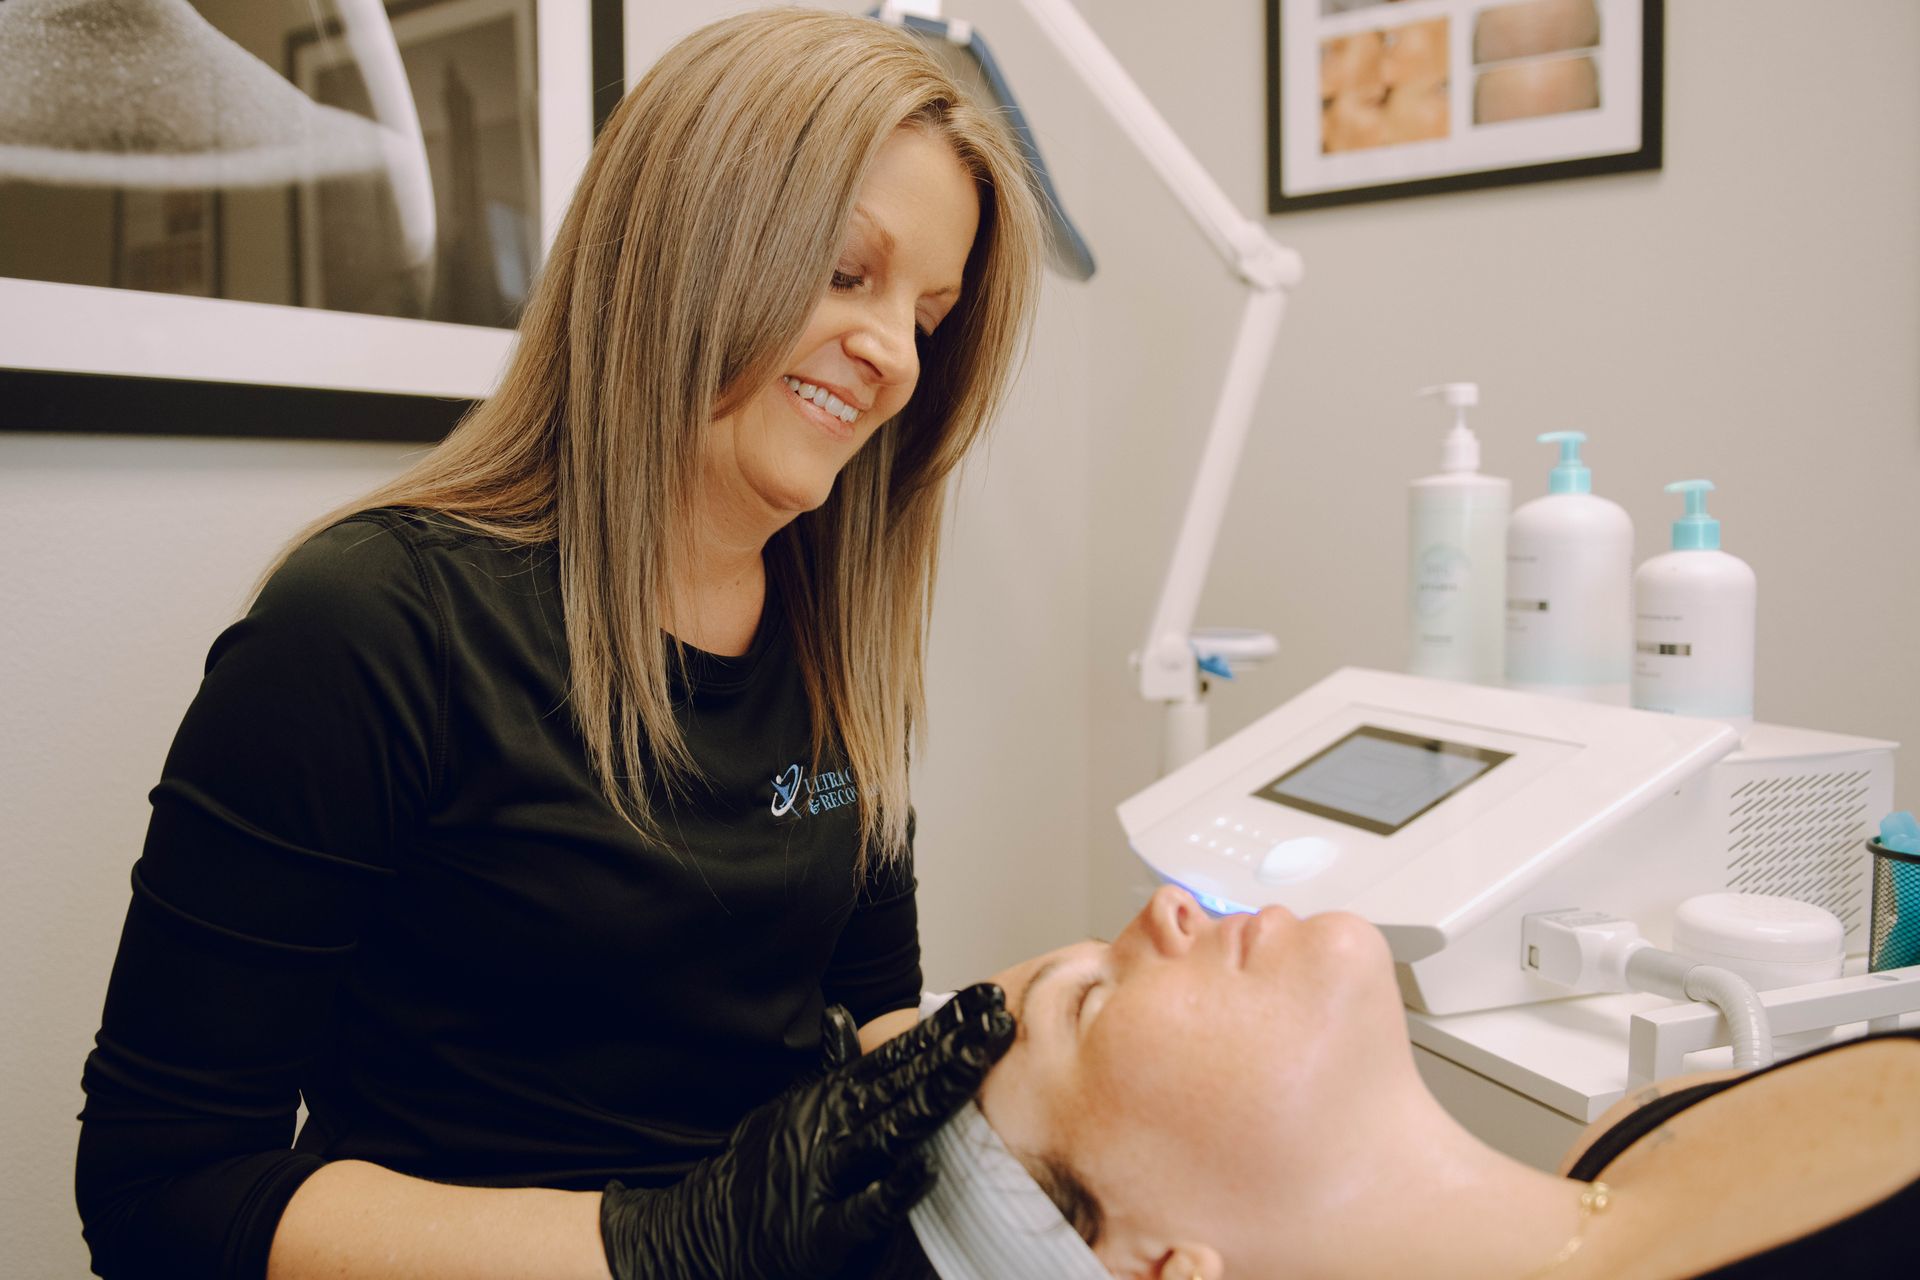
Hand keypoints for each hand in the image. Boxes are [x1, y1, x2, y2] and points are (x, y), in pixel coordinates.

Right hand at [601, 983, 1014, 1279]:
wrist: (701, 1232)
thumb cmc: (759, 1168)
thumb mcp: (792, 1107)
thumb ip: (829, 1066)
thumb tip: (842, 1017)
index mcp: (834, 1098)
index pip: (899, 1055)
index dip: (946, 1028)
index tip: (989, 998)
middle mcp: (833, 1127)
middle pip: (905, 1084)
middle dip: (955, 1052)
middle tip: (1001, 1022)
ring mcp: (826, 1175)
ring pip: (890, 1132)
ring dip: (934, 1100)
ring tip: (975, 1069)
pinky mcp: (820, 1230)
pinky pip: (861, 1211)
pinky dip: (890, 1192)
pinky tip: (924, 1171)